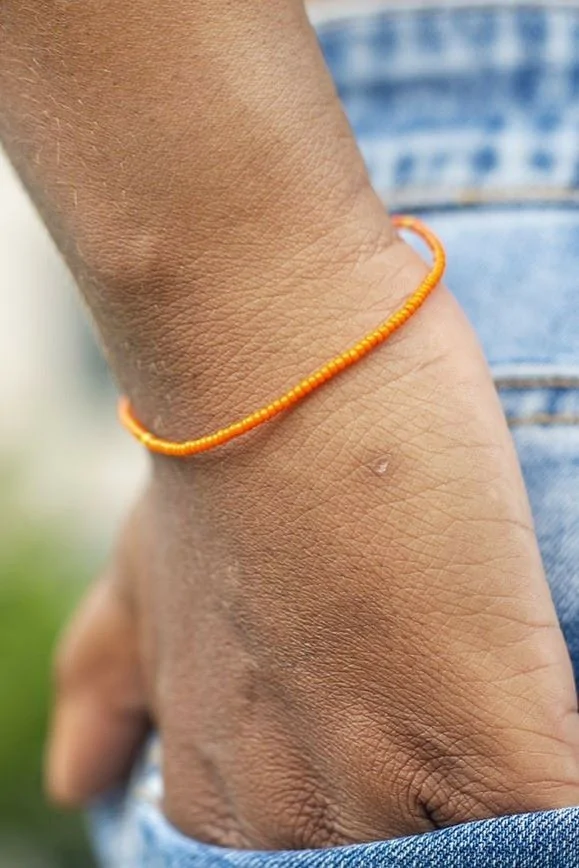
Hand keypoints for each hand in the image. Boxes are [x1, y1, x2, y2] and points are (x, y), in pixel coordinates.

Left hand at [46, 233, 578, 846]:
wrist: (281, 360)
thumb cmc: (224, 462)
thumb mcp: (144, 584)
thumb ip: (107, 685)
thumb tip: (75, 782)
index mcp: (218, 794)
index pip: (318, 862)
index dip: (369, 802)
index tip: (386, 740)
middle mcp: (292, 822)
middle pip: (386, 865)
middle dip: (428, 811)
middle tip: (423, 695)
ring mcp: (389, 792)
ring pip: (475, 854)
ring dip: (494, 810)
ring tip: (474, 695)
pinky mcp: (497, 748)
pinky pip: (550, 823)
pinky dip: (555, 804)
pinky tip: (540, 727)